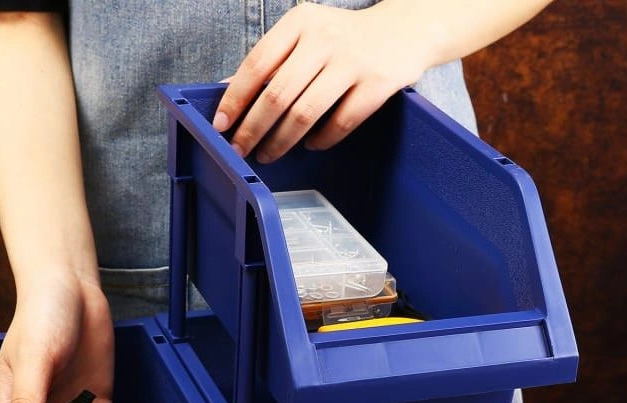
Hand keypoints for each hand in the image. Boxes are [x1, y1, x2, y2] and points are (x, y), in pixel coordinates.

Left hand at [212, 1, 429, 162]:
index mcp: (300, 23)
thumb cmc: (344, 39)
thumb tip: (227, 92)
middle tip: (240, 150)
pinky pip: (339, 124)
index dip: (236, 99)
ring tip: (268, 154)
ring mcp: (352, 62)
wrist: (405, 29)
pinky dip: (320, 140)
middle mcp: (324, 39)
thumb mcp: (305, 36)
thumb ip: (271, 61)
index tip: (221, 124)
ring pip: (305, 114)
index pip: (257, 64)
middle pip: (277, 95)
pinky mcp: (376, 84)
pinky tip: (311, 145)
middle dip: (253, 129)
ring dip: (281, 141)